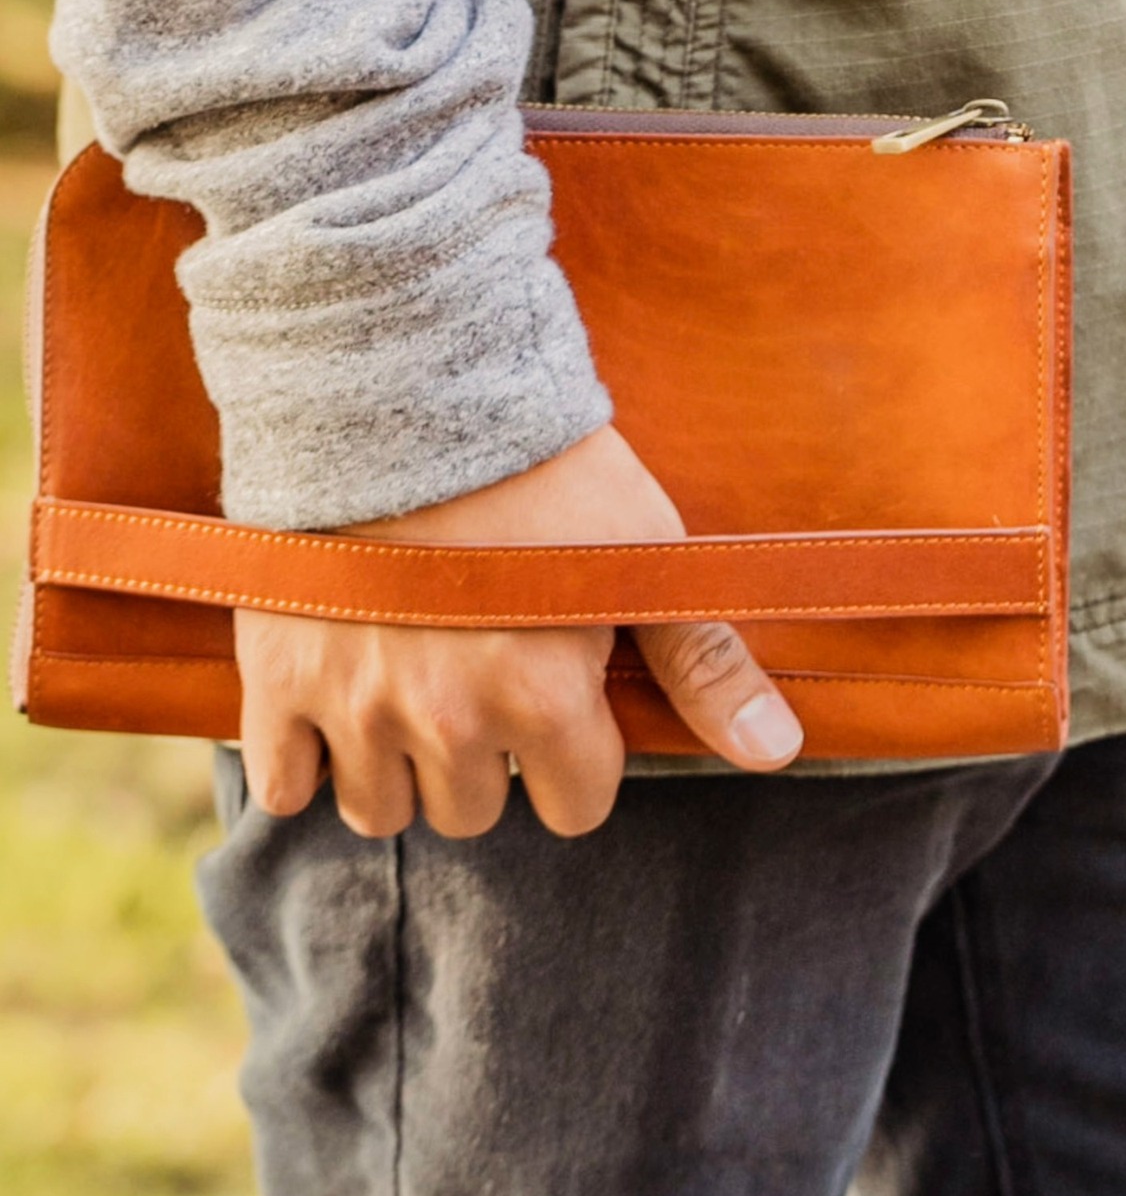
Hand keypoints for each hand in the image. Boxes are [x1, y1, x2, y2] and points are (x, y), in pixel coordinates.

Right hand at [235, 425, 803, 838]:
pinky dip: (305, 765)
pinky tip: (332, 716)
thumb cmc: (544, 469)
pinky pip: (282, 786)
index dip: (578, 757)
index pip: (575, 807)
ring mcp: (356, 706)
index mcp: (543, 702)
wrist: (405, 383)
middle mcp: (448, 722)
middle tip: (480, 682)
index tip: (561, 701)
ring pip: (381, 812)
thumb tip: (778, 750)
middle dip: (487, 762)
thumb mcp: (643, 556)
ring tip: (412, 697)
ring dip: (400, 771)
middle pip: (474, 812)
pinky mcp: (278, 678)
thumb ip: (703, 662)